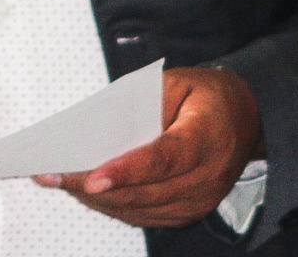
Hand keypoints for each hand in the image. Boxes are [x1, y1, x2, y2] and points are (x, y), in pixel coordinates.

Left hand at [33, 66, 263, 229]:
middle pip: (143, 191)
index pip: (163, 160)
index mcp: (205, 139)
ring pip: (137, 209)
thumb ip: (144, 100)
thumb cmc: (206, 98)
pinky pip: (143, 216)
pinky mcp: (186, 214)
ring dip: (94, 198)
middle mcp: (204, 179)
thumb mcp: (180, 81)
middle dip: (91, 185)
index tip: (91, 177)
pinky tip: (83, 189)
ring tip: (57, 179)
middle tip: (51, 174)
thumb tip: (101, 123)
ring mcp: (196, 202)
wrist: (246, 121)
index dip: (126, 171)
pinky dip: (111, 204)